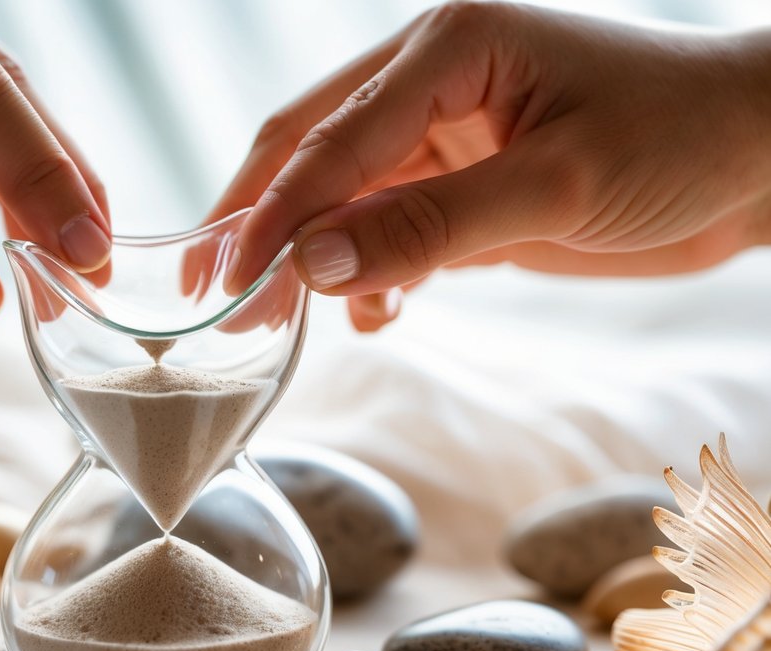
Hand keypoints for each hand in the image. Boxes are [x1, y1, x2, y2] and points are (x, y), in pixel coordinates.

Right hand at [212, 2, 770, 330]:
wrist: (758, 154)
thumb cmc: (681, 139)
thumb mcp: (559, 186)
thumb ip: (432, 224)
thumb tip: (313, 267)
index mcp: (449, 47)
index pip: (331, 139)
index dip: (272, 217)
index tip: (225, 284)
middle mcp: (432, 78)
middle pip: (309, 150)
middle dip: (260, 225)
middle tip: (214, 297)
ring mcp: (445, 130)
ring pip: (341, 192)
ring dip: (308, 255)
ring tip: (277, 322)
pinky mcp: (462, 178)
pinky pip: (387, 222)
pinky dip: (368, 270)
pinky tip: (374, 312)